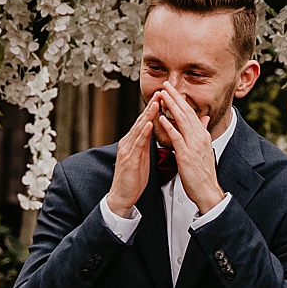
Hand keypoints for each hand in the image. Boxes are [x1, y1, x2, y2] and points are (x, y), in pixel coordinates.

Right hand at [104, 96, 160, 217]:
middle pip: (141, 120)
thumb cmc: (133, 179)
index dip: (154, 109)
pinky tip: (149, 123)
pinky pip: (137, 143)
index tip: (164, 96)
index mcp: (133, 142)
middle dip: (152, 106)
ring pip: (139, 128)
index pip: (145, 122)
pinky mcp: (128, 159)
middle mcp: (128, 142)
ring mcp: (127, 150)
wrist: (122, 196)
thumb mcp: (143, 158)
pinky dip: (143, 132)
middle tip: (161, 91)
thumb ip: (147, 144)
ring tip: (157, 102)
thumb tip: (154, 134)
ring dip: (148, 114)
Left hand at [155, 89, 222, 212]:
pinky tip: (161, 118)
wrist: (207, 191)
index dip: (181, 100)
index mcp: (202, 135)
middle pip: (186, 113)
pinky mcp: (187, 155)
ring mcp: (194, 146)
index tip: (172, 89)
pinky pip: (177, 138)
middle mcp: (200, 137)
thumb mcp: (204, 149)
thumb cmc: (202, 172)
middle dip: (175, 97)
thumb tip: (204, 118)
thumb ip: (202, 132)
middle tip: (166, 85)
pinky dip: (169, 127)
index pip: (190, 113)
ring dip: (171, 107)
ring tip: (162, 95)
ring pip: (182, 121)